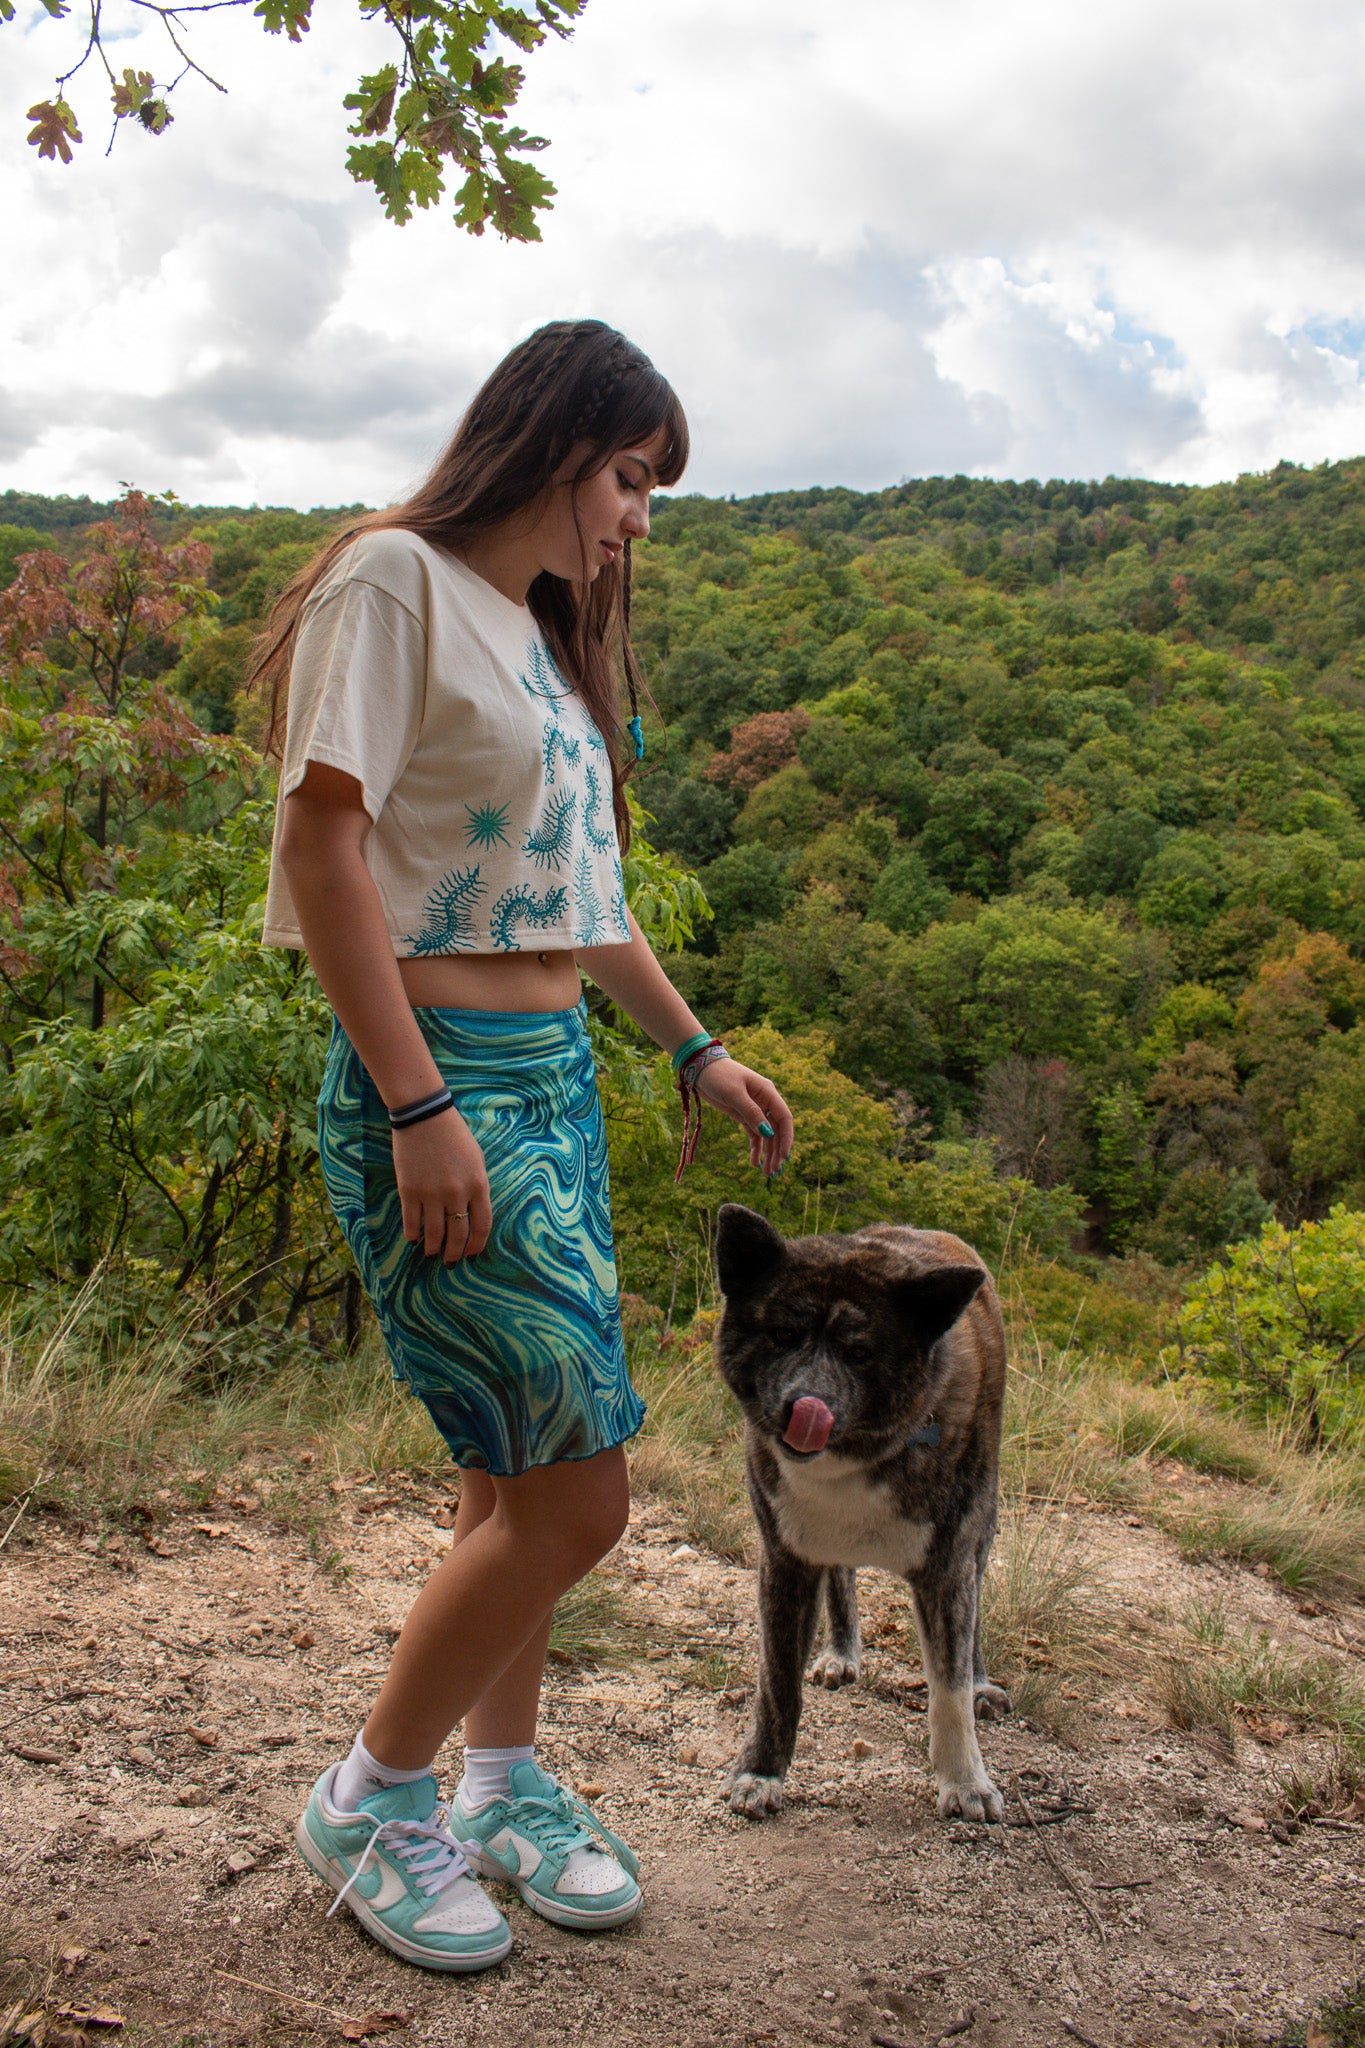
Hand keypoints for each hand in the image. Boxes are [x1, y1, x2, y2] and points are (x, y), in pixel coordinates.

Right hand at [392, 1108, 491, 1261]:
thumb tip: (473, 1214)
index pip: (482, 1226)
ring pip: (434, 1233)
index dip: (477, 1245)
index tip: (472, 1254)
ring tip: (432, 1253)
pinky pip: (411, 1222)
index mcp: (478, 1185)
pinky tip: (414, 1239)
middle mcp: (457, 1193)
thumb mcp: (477, 1160)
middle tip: (451, 1262)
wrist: (424, 1116)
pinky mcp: (409, 1190)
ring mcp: (432, 1193)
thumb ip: (477, 1187)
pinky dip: (413, 1235)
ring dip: (434, 1248)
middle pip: (458, 1234)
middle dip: (455, 1253)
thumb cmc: (454, 1136)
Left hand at [694, 1059, 792, 1177]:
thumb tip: (767, 1133)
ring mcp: (755, 1109)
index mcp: (767, 1092)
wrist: (700, 1068)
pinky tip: (754, 1163)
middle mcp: (765, 1102)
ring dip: (767, 1153)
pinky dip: (755, 1148)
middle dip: (777, 1151)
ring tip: (766, 1172)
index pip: (784, 1118)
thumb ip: (751, 1112)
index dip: (786, 1137)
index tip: (784, 1156)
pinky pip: (754, 1134)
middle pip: (776, 1130)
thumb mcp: (734, 1093)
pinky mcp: (744, 1115)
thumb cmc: (719, 1075)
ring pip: (766, 1135)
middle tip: (775, 1171)